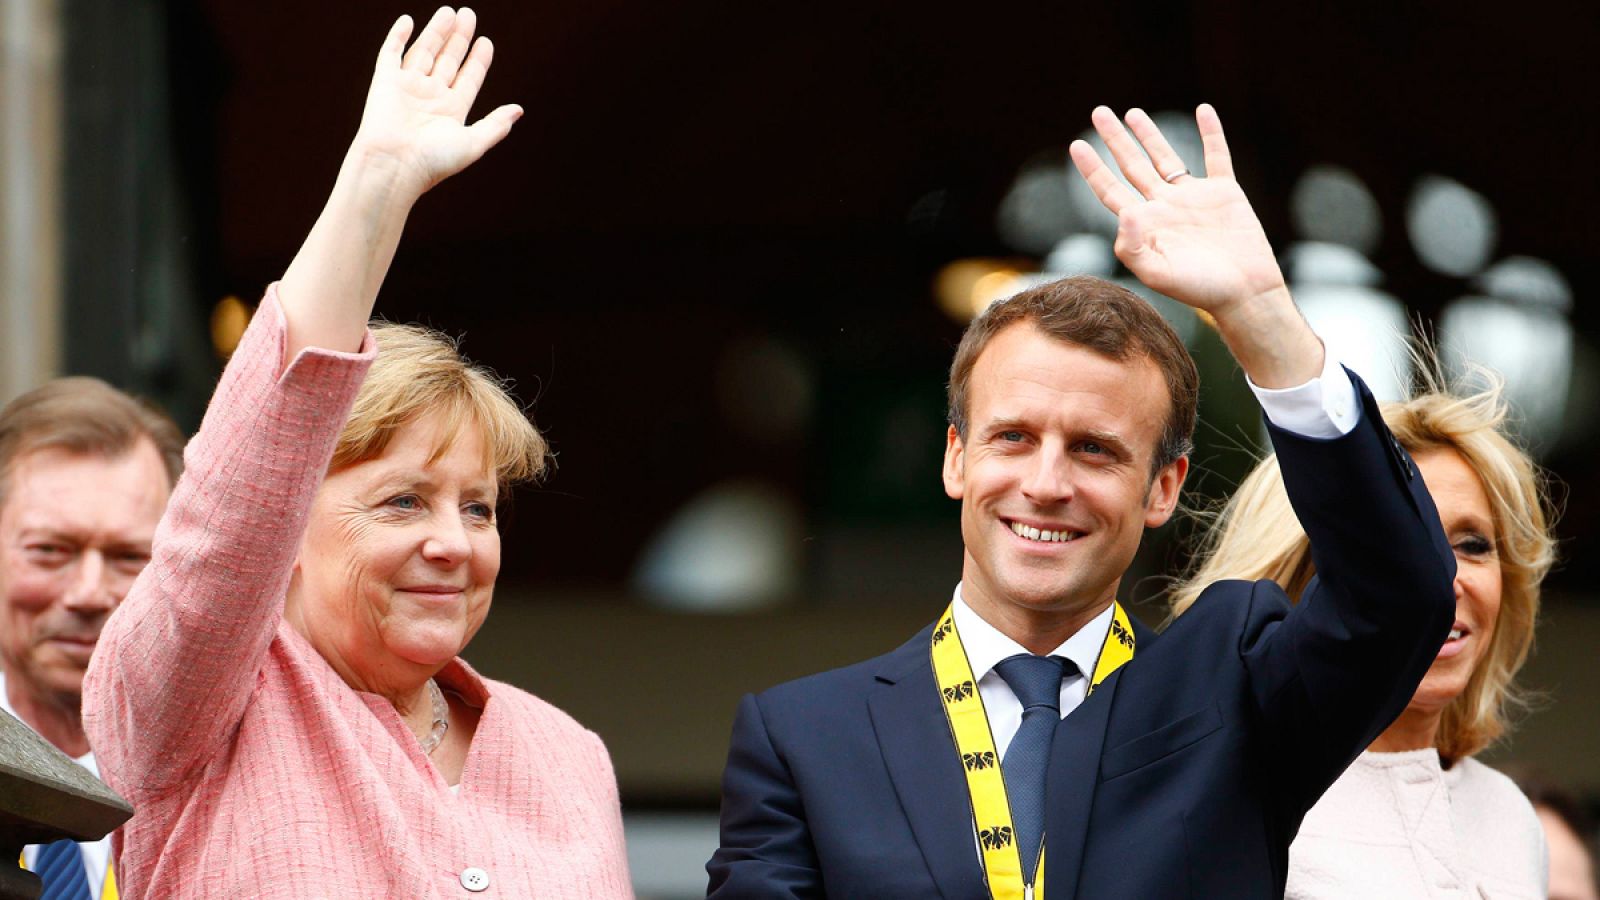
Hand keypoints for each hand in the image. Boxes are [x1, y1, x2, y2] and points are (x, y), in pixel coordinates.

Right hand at [350, 7, 521, 197]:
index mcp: (451, 112)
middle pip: (447, 60)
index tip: (486, 42)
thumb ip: (495, 125)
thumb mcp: (473, 143)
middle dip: (458, 39)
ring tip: (449, 12)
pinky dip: (398, 36)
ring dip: (436, 31)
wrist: (394, 165)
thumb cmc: (434, 161)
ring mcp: (407, 87)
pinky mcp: (384, 81)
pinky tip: (408, 20)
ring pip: (424, 51)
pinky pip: (390, 53)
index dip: (477, 60)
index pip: (468, 79)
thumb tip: (519, 110)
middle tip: (469, 15)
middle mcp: (430, 97)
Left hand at [1069, 105, 1288, 318]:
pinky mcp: (1224, 193)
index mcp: (1145, 225)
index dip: (1093, 169)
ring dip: (1149, 134)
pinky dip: (1211, 133)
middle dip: (1115, 139)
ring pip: (1166, 157)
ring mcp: (1193, 198)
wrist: (1244, 292)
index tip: (1077, 145)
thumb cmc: (1200, 289)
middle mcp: (1164, 207)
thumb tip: (1125, 211)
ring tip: (1132, 113)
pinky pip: (1217, 156)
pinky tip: (1204, 110)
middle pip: (1132, 165)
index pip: (1110, 191)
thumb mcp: (1158, 274)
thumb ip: (1133, 247)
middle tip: (1099, 112)